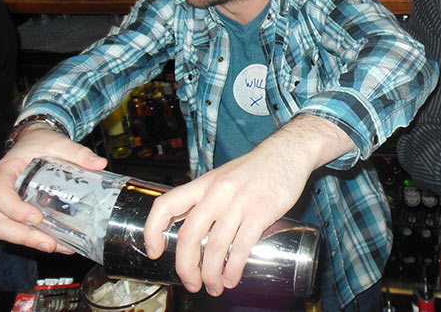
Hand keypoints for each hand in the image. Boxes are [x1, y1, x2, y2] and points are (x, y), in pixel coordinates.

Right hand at [0, 126, 107, 252]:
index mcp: (6, 172)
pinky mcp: (17, 211)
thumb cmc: (41, 142)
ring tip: (55, 246)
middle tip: (48, 242)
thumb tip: (99, 163)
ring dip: (28, 241)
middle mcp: (2, 190)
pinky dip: (35, 239)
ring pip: (4, 230)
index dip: (14, 210)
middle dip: (21, 236)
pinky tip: (59, 243)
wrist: (34, 141)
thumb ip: (77, 152)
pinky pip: (18, 230)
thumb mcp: (58, 142)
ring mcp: (8, 203)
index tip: (36, 217)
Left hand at [143, 114, 352, 296]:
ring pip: (214, 246)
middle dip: (186, 267)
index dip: (152, 230)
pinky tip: (232, 278)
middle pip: (189, 235)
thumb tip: (195, 230)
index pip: (166, 204)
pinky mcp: (261, 211)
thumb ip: (208, 198)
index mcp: (204, 184)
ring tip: (214, 287)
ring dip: (211, 274)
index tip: (155, 251)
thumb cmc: (256, 168)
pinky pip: (241, 246)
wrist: (287, 152)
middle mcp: (217, 192)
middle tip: (191, 283)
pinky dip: (234, 268)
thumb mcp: (223, 177)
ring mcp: (239, 202)